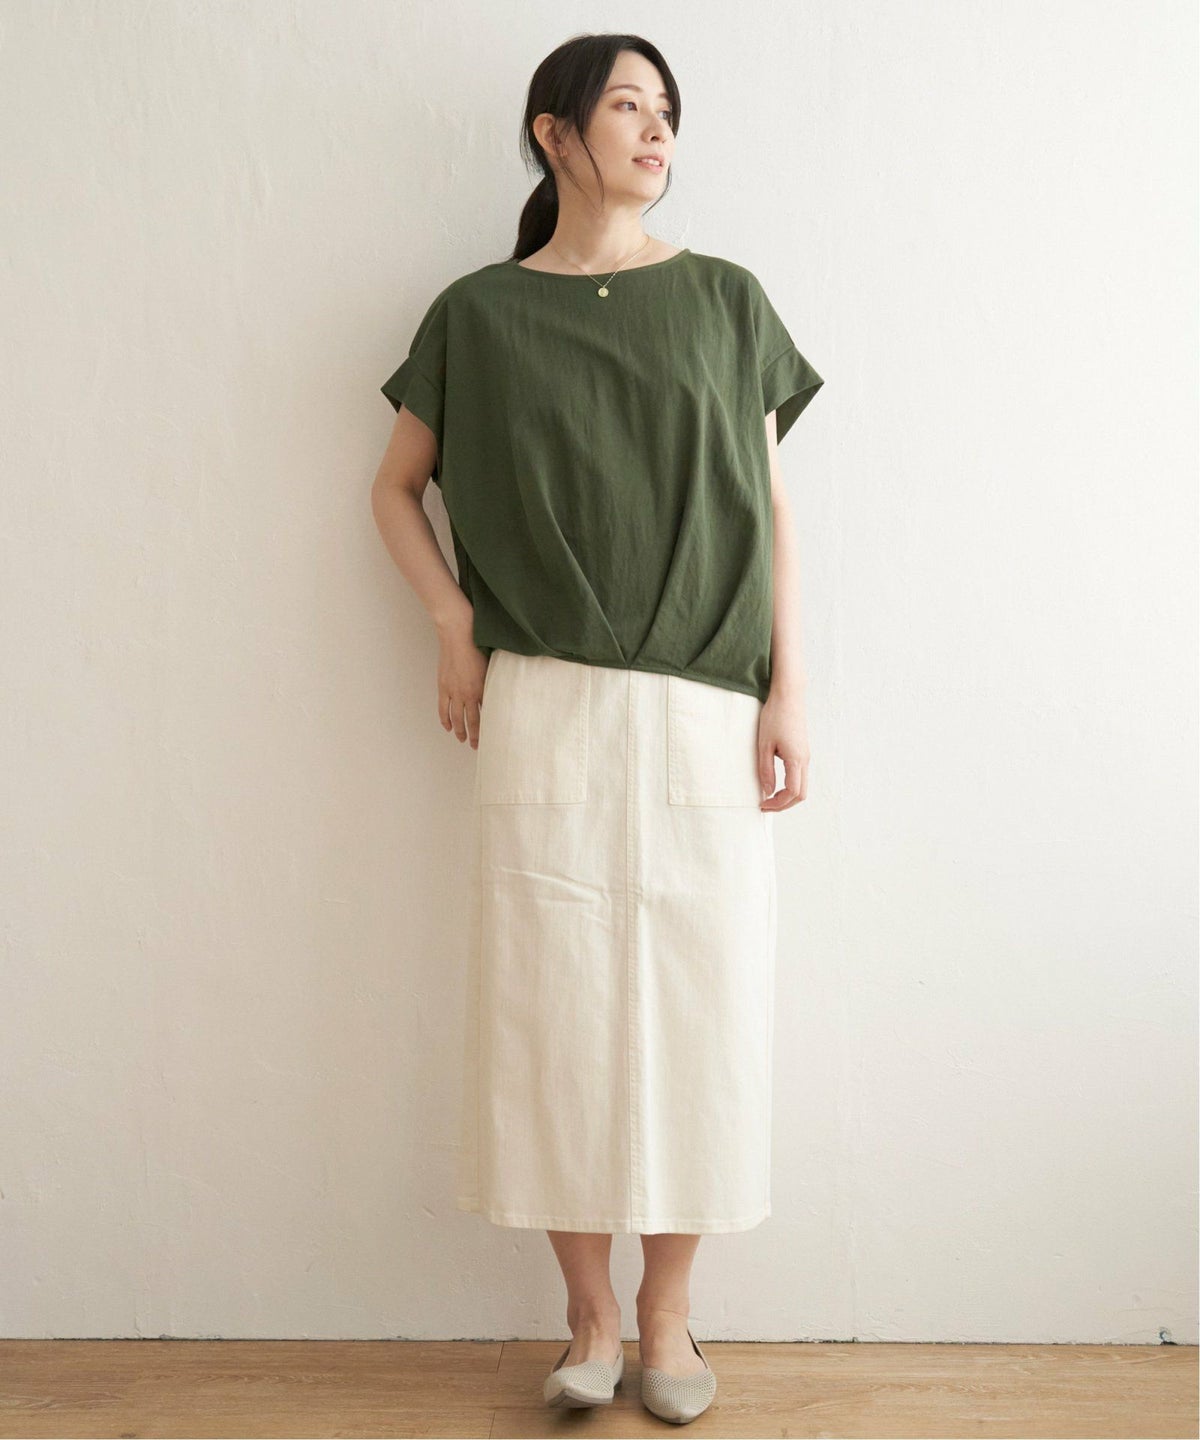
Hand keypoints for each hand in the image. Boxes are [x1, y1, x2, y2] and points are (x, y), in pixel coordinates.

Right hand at [436, 617, 487, 747]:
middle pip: (470, 721)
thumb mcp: (491, 665)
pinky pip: (442, 708)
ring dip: (458, 730)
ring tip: (461, 739)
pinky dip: (444, 719)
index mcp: (481, 688)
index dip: (488, 729)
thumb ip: (494, 680)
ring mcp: (453, 691)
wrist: (458, 634)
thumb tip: (500, 691)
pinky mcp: (443, 686)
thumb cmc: (478, 645)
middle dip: (474, 736)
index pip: (486, 715)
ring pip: (455, 718)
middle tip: (476, 746)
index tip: (491, 739)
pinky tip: (447, 726)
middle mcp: (467, 693)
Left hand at [757, 685, 808, 810]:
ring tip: (770, 797)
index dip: (778, 804)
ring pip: (802, 786)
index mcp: (796, 760)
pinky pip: (800, 776)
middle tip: (766, 805)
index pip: (792, 793)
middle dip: (784, 804)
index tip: (762, 805)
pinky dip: (790, 786)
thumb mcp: (764, 745)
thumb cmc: (775, 716)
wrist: (789, 696)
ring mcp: (805, 756)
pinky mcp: (803, 751)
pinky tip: (776, 783)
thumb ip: (766, 770)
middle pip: (801, 794)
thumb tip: (767, 791)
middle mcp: (805, 760)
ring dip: (788, 796)